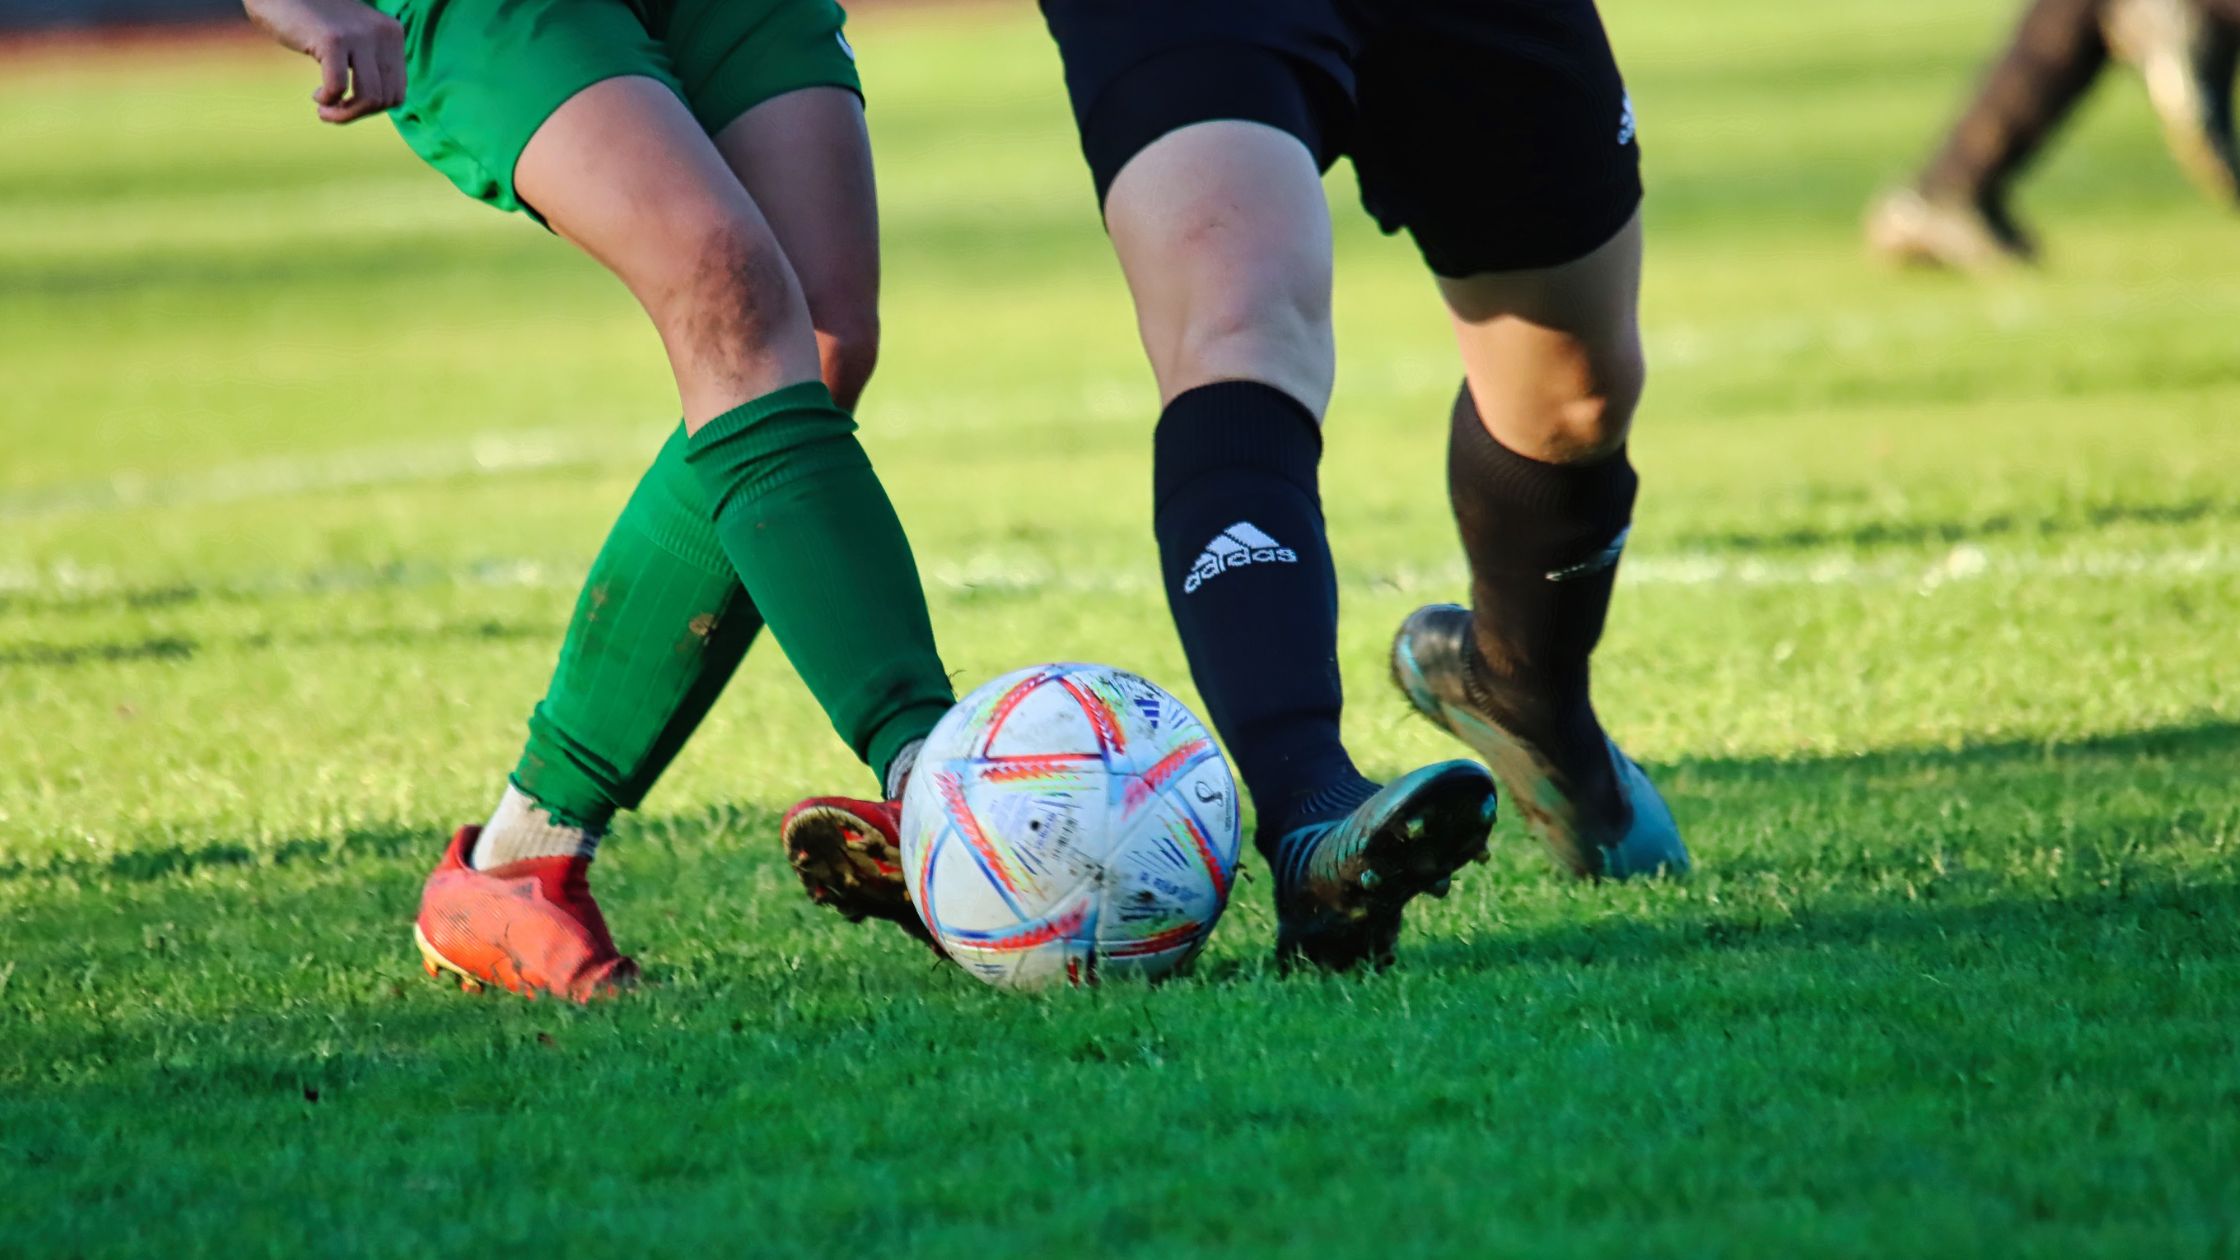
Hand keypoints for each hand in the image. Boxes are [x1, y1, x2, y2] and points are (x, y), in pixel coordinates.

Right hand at [242, 0, 405, 123]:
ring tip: (325, 110)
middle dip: (359, 114)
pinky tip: (317, 97)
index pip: (398, 92)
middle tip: (333, 111)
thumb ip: (372, 62)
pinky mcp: (333, 39)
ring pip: (370, 98)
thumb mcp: (354, 38)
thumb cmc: (312, 21)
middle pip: (386, 99)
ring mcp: (359, 35)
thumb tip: (381, 104)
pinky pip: (339, 88)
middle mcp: (383, 33)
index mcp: (393, 33)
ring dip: (345, 115)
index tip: (348, 105)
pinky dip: (328, 101)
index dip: (373, 109)